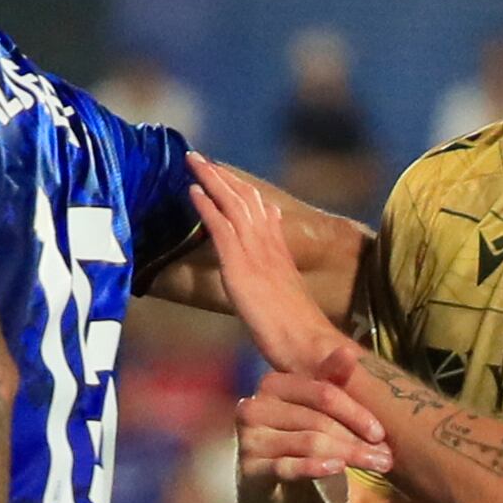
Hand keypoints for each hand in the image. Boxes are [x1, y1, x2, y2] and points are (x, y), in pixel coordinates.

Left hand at [187, 153, 351, 374]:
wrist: (310, 345)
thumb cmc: (300, 333)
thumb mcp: (286, 297)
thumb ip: (277, 275)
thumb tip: (273, 264)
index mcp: (280, 251)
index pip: (261, 209)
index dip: (241, 189)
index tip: (225, 174)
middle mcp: (269, 245)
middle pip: (246, 198)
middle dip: (223, 176)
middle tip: (201, 158)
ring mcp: (255, 253)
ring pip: (233, 204)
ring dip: (211, 179)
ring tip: (193, 161)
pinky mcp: (241, 266)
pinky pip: (221, 227)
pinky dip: (206, 206)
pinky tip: (192, 191)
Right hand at [236, 349, 390, 502]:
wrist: (271, 481)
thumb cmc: (298, 437)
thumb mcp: (316, 408)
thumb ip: (332, 380)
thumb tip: (349, 351)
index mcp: (272, 384)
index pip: (321, 393)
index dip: (355, 412)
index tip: (381, 433)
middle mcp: (254, 408)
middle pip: (318, 420)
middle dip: (356, 439)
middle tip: (386, 456)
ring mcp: (249, 439)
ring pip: (309, 443)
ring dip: (348, 454)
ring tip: (375, 465)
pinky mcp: (249, 469)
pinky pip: (288, 467)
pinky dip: (314, 467)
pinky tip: (337, 468)